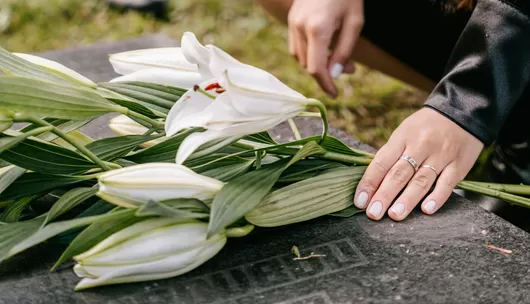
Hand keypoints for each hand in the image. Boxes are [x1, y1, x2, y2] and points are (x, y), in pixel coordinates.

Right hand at [287, 0, 363, 96]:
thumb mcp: (354, 22)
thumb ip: (345, 50)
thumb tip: (336, 75)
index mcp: (318, 28)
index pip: (317, 68)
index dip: (325, 85)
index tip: (334, 94)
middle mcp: (300, 27)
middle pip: (309, 65)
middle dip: (327, 72)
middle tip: (350, 68)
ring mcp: (292, 23)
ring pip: (301, 58)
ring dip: (318, 63)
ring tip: (339, 57)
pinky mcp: (291, 19)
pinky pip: (297, 46)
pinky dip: (310, 53)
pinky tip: (325, 47)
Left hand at [353, 108, 483, 220]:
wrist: (462, 112)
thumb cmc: (425, 128)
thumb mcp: (404, 133)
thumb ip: (390, 156)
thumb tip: (371, 184)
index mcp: (402, 138)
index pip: (381, 162)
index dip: (369, 182)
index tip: (359, 201)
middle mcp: (420, 146)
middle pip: (399, 173)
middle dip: (384, 195)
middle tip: (373, 213)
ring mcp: (441, 155)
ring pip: (422, 180)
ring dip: (407, 199)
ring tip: (395, 215)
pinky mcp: (460, 164)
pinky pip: (448, 182)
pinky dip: (437, 197)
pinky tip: (427, 210)